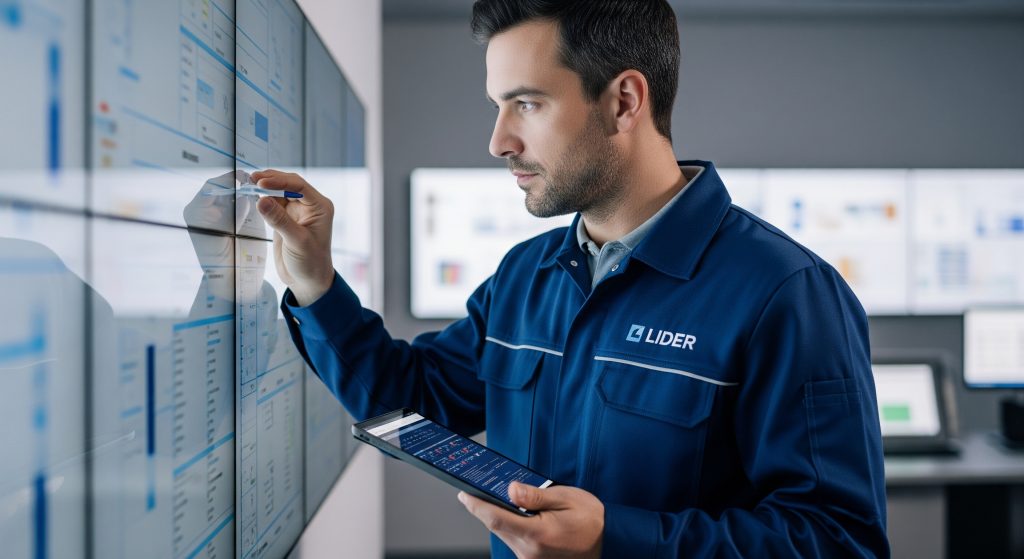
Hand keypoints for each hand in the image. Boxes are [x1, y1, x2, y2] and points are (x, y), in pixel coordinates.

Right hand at [250, 169, 334, 305]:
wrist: (308, 280)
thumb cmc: (310, 262)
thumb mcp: (296, 241)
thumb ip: (279, 220)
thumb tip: (261, 200)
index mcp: (320, 207)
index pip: (299, 186)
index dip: (279, 182)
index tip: (261, 183)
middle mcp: (310, 206)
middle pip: (289, 185)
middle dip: (271, 180)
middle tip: (251, 179)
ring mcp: (297, 211)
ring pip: (279, 192)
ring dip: (265, 187)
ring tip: (248, 184)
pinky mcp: (285, 218)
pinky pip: (273, 203)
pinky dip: (262, 198)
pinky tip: (252, 196)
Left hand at [458, 482, 603, 558]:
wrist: (609, 542)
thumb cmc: (590, 520)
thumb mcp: (566, 499)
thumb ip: (536, 495)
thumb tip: (510, 489)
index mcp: (537, 534)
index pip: (495, 518)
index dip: (476, 505)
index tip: (463, 494)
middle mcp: (530, 551)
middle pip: (495, 527)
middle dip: (484, 508)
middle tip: (474, 490)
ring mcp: (531, 558)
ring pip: (504, 534)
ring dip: (497, 517)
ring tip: (496, 498)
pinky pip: (514, 541)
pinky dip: (509, 526)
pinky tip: (513, 514)